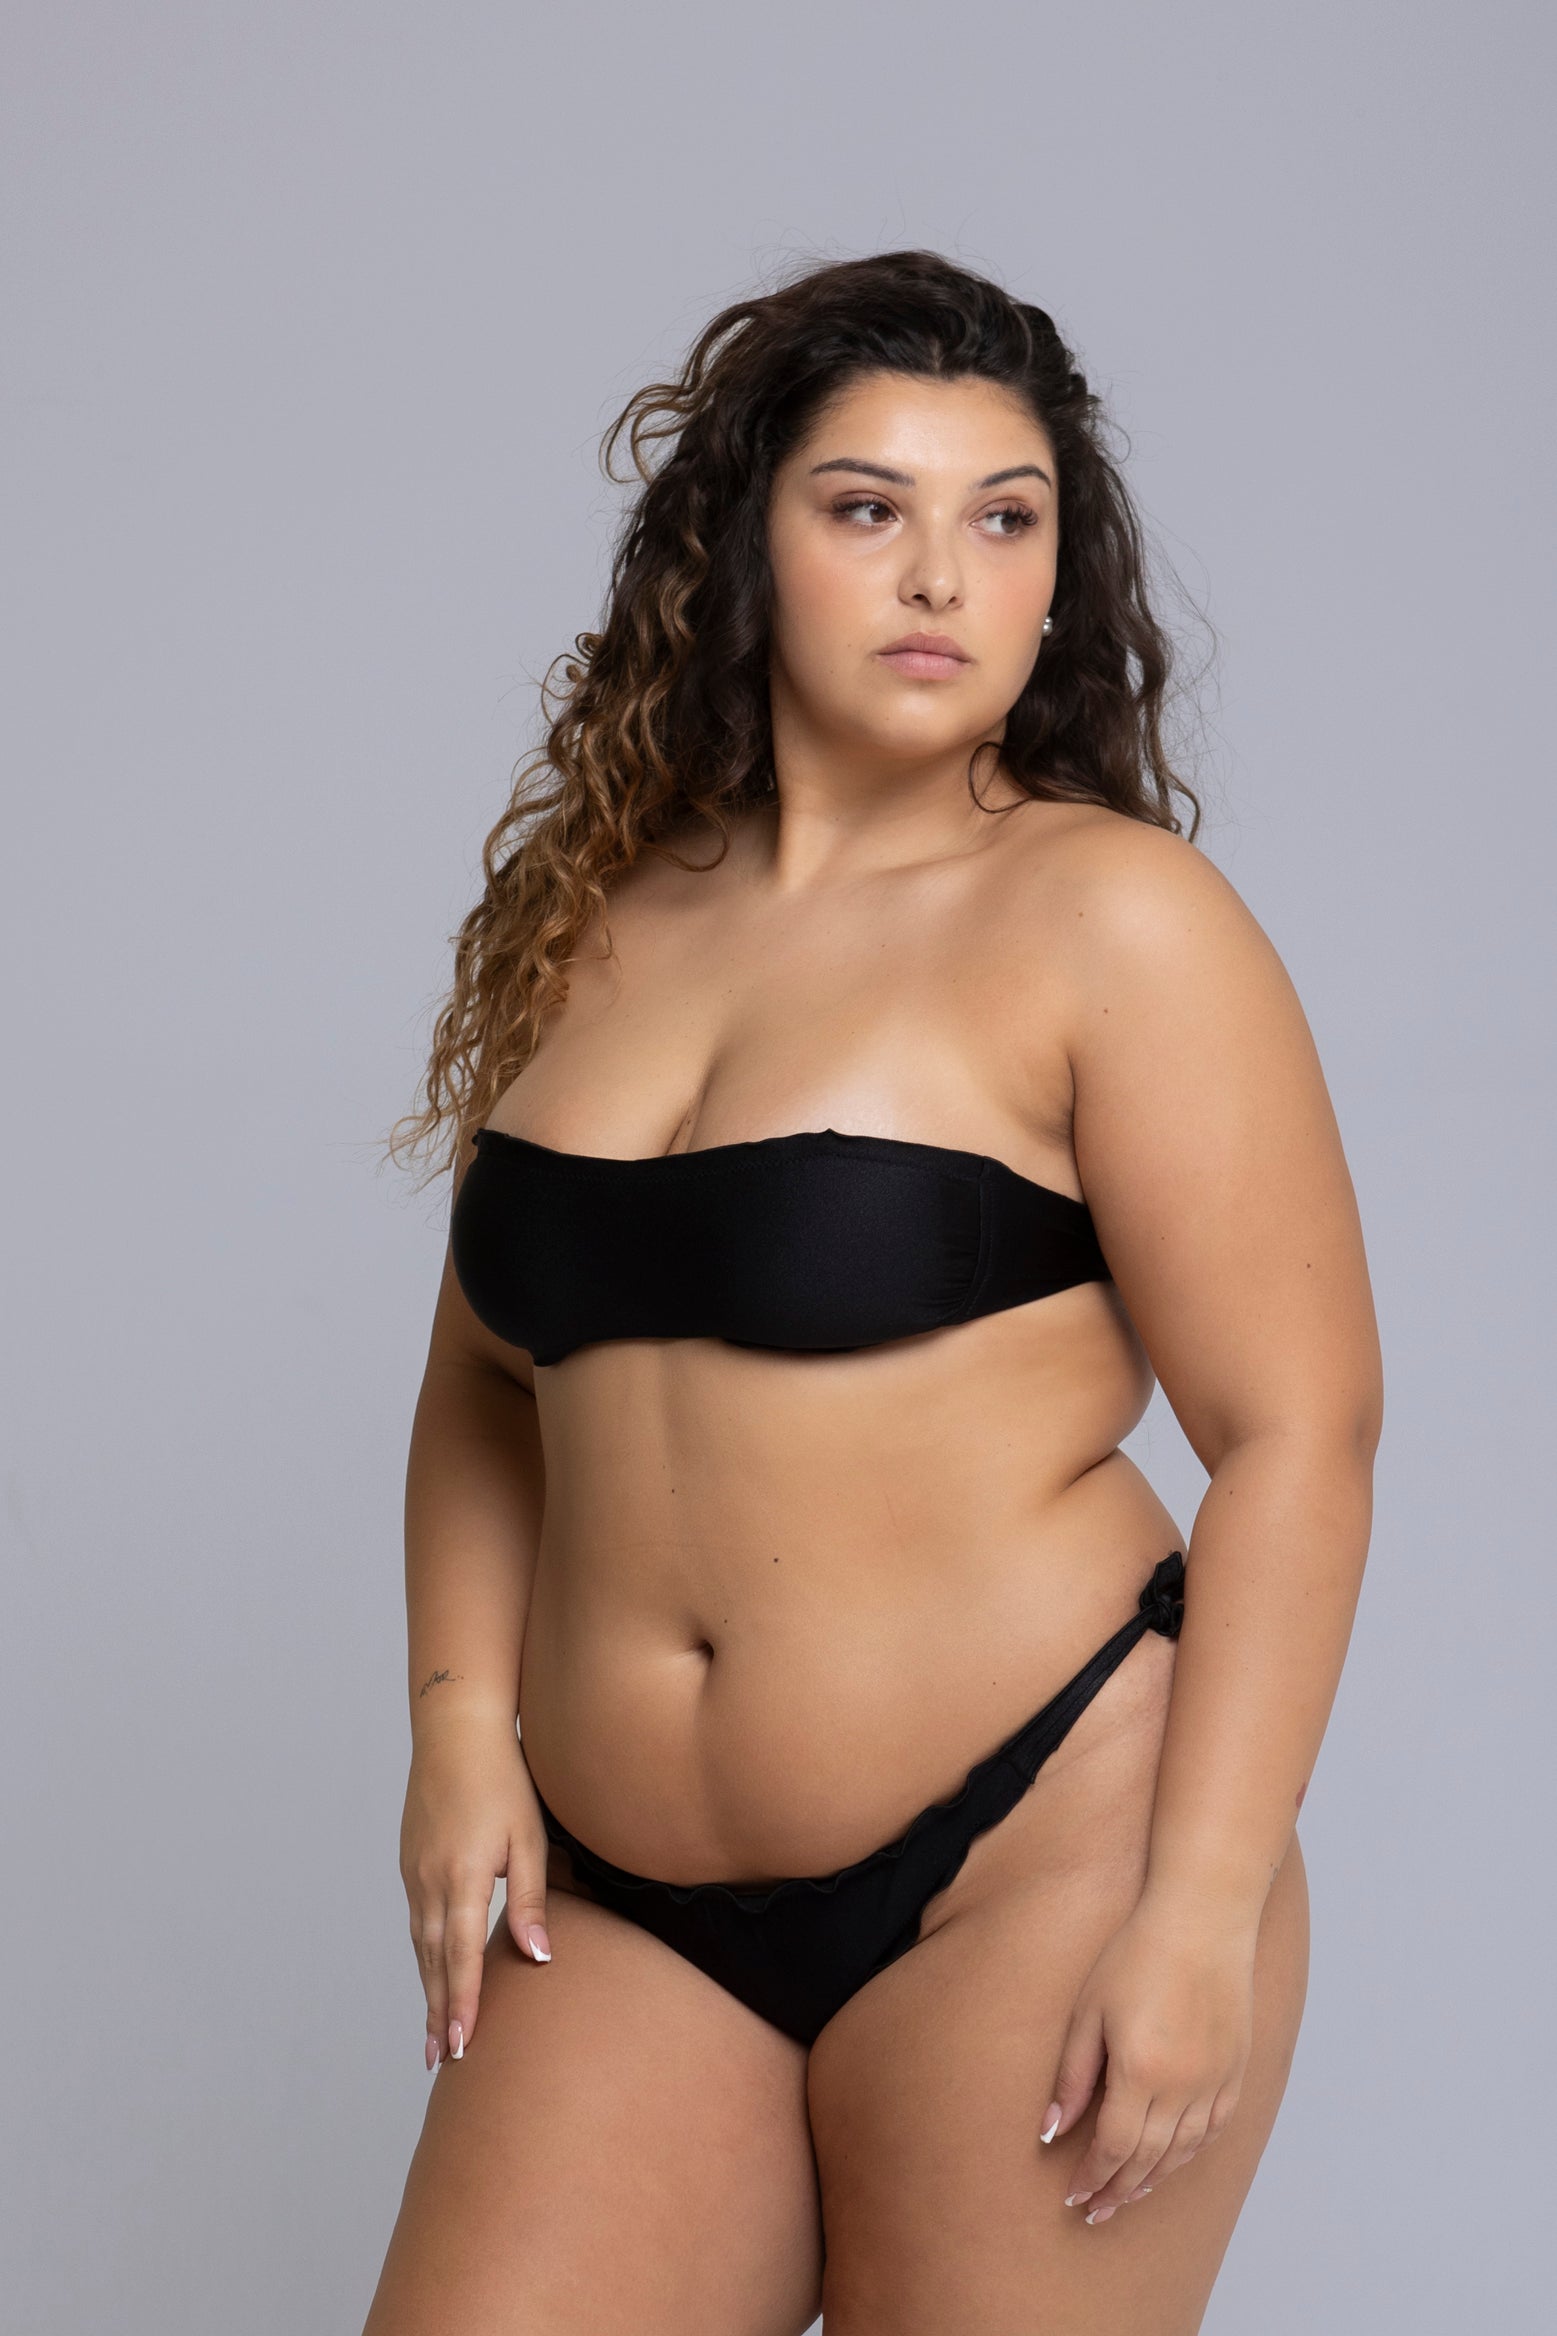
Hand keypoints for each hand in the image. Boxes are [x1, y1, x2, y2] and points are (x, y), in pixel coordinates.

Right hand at [399, 1713, 552, 2069]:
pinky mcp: (411, 1862)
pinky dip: (424, 1956)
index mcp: (460, 1878)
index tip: (461, 2048)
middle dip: (439, 2012)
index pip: (460, 1958)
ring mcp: (414, 1873)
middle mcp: (429, 1882)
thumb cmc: (502, 1779)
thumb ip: (530, 1900)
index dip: (462, 2005)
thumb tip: (539, 1958)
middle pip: (433, 1962)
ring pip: (421, 1945)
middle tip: (442, 2060)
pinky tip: (433, 1971)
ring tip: (435, 2033)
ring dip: (429, 1990)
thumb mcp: (528, 1837)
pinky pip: (417, 1921)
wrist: (456, 1730)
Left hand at [1040, 1892, 1257, 2219]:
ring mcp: (1216, 2081)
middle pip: (1149, 2161)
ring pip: (1184, 2152)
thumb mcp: (1089, 2009)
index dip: (1092, 2178)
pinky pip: (1214, 2129)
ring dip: (1155, 2179)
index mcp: (1141, 2073)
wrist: (1203, 1918)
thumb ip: (1072, 2074)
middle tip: (1096, 2212)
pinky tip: (1174, 2160)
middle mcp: (1184, 2087)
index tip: (1074, 2198)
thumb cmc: (1136, 1953)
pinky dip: (1191, 2153)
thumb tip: (1050, 2128)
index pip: (1114, 2148)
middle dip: (1119, 2190)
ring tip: (1129, 2194)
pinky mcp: (1237, 2070)